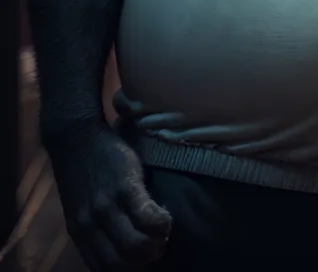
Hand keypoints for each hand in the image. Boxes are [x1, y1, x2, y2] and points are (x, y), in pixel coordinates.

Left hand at [44, 121, 171, 270]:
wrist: (75, 136)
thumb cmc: (84, 170)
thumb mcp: (82, 206)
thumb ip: (97, 227)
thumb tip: (120, 246)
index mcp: (80, 232)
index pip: (103, 268)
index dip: (127, 270)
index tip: (141, 260)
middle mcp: (91, 225)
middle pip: (122, 262)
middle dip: (145, 261)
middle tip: (157, 248)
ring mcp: (107, 206)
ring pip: (136, 245)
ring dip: (156, 245)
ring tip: (163, 233)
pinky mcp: (124, 186)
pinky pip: (147, 217)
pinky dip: (161, 224)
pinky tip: (166, 218)